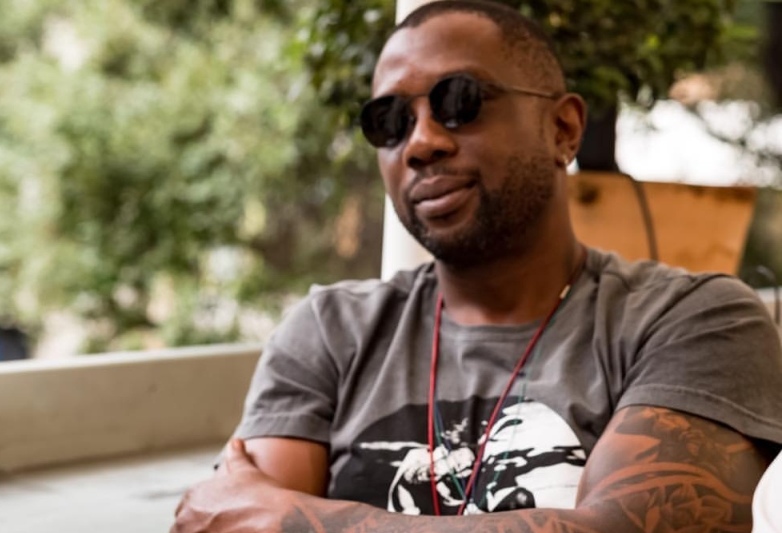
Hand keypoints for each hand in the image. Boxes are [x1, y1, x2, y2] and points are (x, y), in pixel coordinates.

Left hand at [171, 438, 296, 532]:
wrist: (274, 521)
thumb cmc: (262, 496)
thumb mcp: (248, 473)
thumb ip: (236, 457)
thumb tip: (235, 442)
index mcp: (194, 495)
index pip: (188, 508)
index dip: (204, 513)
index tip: (222, 516)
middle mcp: (186, 516)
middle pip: (185, 526)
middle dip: (200, 526)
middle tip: (225, 525)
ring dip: (203, 532)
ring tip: (229, 529)